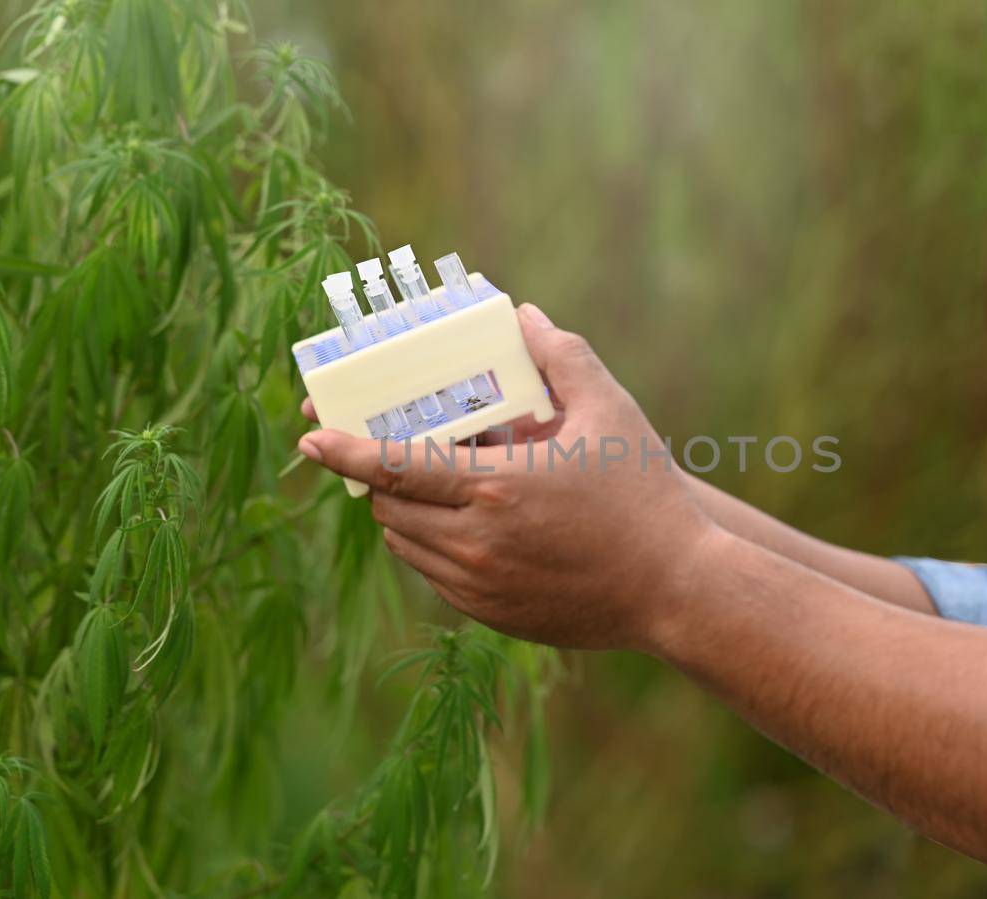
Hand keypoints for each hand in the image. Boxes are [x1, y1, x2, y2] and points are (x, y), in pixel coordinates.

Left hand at [297, 304, 718, 651]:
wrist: (678, 589)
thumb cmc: (646, 495)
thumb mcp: (610, 412)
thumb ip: (562, 357)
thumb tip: (524, 315)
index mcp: (497, 489)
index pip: (396, 468)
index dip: (346, 450)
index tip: (309, 436)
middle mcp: (477, 543)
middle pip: (390, 508)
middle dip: (378, 479)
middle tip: (386, 453)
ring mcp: (482, 587)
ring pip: (407, 545)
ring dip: (402, 513)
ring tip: (428, 485)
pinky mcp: (493, 614)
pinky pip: (436, 577)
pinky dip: (433, 548)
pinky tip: (465, 526)